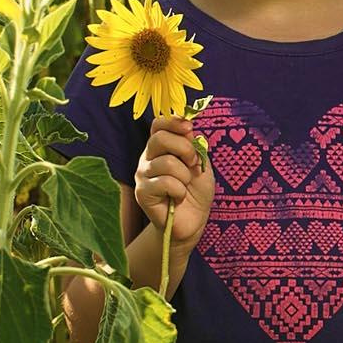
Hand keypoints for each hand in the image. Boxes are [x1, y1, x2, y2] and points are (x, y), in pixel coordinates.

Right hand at [135, 117, 214, 260]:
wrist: (194, 220)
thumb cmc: (196, 190)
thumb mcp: (200, 162)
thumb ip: (192, 144)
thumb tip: (186, 126)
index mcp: (160, 147)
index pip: (158, 124)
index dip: (174, 122)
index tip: (189, 130)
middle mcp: (147, 158)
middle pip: (159, 138)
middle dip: (185, 149)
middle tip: (193, 163)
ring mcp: (142, 175)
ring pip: (166, 162)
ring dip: (185, 175)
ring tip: (185, 186)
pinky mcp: (142, 193)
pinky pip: (164, 182)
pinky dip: (179, 190)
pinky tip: (178, 197)